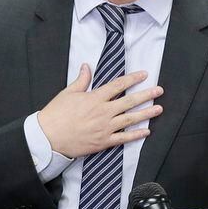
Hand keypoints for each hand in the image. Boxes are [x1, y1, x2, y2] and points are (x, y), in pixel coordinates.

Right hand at [38, 66, 161, 158]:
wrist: (48, 137)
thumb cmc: (56, 114)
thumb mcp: (67, 93)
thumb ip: (81, 80)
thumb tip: (87, 66)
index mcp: (94, 98)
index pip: (118, 85)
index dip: (132, 79)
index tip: (144, 75)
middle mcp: (103, 112)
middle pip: (129, 101)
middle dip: (146, 95)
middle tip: (159, 91)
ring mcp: (105, 128)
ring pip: (130, 119)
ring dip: (146, 114)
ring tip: (159, 109)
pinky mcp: (103, 142)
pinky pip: (123, 138)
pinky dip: (135, 135)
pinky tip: (146, 131)